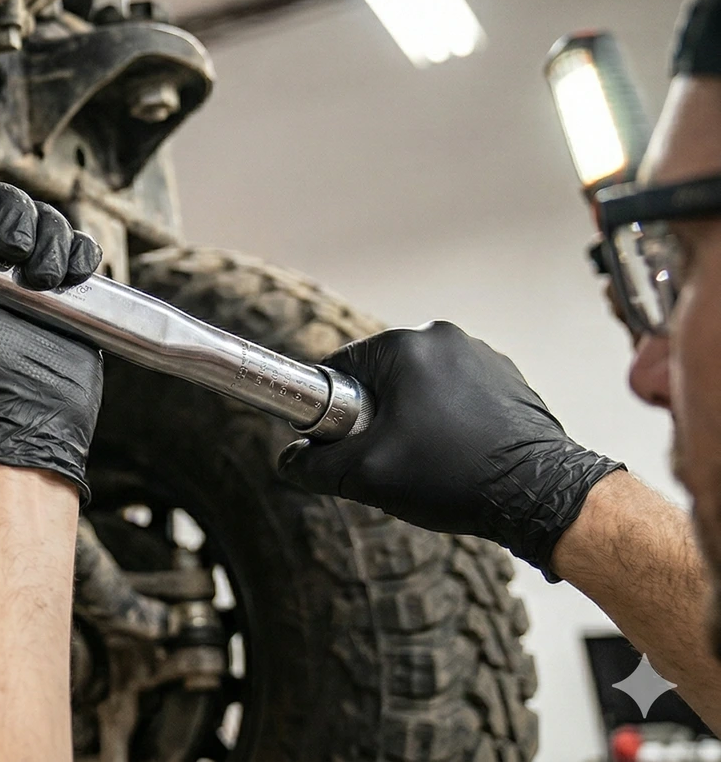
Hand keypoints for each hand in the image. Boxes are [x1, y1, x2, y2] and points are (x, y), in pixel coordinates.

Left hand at [0, 174, 104, 496]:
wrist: (15, 404)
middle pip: (9, 201)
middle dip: (15, 218)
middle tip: (12, 254)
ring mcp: (27, 273)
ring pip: (48, 220)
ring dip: (48, 242)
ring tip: (40, 281)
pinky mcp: (67, 289)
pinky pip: (81, 249)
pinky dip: (77, 256)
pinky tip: (66, 280)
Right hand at [279, 321, 622, 577]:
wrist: (542, 495)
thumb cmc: (456, 478)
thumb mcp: (366, 475)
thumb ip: (313, 465)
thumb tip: (291, 460)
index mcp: (406, 347)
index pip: (339, 369)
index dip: (331, 411)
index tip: (344, 443)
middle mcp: (444, 339)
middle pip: (380, 378)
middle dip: (377, 418)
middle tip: (390, 459)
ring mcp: (481, 356)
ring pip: (419, 388)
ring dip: (414, 419)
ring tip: (430, 462)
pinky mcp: (507, 378)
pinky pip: (457, 395)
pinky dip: (449, 422)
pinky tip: (458, 457)